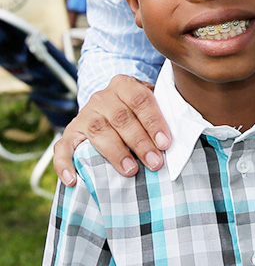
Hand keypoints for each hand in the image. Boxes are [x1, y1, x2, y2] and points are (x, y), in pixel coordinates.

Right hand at [53, 75, 171, 185]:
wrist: (108, 107)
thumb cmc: (137, 111)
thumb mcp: (150, 104)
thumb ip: (162, 113)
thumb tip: (180, 138)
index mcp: (124, 84)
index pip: (140, 99)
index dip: (153, 121)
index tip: (165, 143)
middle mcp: (102, 96)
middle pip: (121, 117)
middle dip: (139, 141)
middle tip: (155, 162)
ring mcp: (84, 114)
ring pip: (97, 130)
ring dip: (115, 152)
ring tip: (131, 170)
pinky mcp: (70, 133)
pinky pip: (62, 147)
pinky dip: (65, 164)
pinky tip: (74, 180)